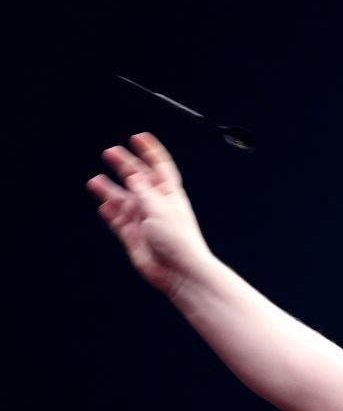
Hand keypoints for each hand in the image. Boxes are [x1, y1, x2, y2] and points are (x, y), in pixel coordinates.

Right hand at [87, 132, 210, 295]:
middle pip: (138, 179)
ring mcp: (144, 220)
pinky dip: (110, 213)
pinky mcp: (134, 236)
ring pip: (123, 200)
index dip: (150, 151)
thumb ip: (143, 191)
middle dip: (125, 165)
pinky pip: (118, 220)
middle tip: (110, 153)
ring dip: (110, 190)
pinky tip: (104, 206)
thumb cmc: (178, 241)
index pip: (160, 167)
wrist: (178, 272)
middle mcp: (156, 205)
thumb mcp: (159, 208)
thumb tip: (133, 175)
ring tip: (95, 182)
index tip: (138, 137)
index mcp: (170, 195)